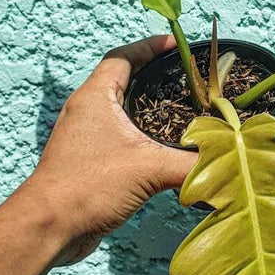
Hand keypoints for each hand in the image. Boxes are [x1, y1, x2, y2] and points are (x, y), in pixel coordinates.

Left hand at [18, 36, 197, 264]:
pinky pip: (120, 138)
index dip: (150, 47)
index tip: (177, 45)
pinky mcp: (89, 162)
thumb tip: (226, 162)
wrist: (47, 229)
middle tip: (185, 78)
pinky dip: (142, 137)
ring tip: (179, 111)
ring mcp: (86, 137)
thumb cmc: (87, 187)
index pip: (123, 57)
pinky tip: (163, 150)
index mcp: (95, 97)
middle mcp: (87, 112)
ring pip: (121, 111)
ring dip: (148, 108)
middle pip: (123, 81)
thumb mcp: (148, 170)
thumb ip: (191, 164)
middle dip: (155, 76)